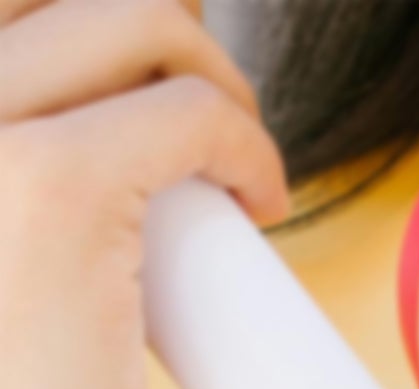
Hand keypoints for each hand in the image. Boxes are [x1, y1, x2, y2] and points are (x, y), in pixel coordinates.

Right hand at [0, 0, 286, 388]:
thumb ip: (24, 207)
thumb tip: (105, 147)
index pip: (9, 17)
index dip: (76, 38)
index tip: (145, 96)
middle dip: (154, 41)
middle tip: (205, 125)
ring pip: (133, 20)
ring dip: (211, 79)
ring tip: (240, 166)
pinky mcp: (57, 189)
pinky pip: (190, 112)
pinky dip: (249, 145)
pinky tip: (261, 202)